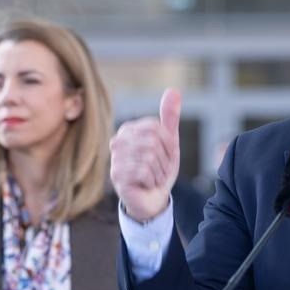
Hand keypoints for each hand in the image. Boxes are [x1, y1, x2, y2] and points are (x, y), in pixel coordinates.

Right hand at [109, 89, 180, 222]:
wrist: (152, 199)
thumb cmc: (158, 169)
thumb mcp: (169, 142)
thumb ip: (170, 117)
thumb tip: (173, 90)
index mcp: (129, 129)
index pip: (156, 127)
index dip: (168, 143)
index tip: (168, 155)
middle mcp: (118, 141)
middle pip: (153, 141)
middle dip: (165, 159)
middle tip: (161, 169)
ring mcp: (115, 159)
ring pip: (149, 157)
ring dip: (160, 171)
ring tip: (155, 177)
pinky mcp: (117, 176)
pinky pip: (143, 172)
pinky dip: (153, 180)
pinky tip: (148, 184)